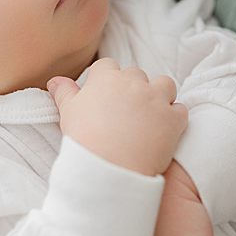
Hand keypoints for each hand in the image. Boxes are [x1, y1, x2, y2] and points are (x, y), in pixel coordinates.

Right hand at [48, 61, 186, 175]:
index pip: (108, 66)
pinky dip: (174, 117)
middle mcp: (134, 83)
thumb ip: (64, 93)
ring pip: (164, 84)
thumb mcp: (68, 113)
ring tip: (150, 113)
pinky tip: (164, 130)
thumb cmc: (84, 141)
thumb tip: (56, 80)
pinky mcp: (174, 118)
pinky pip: (180, 109)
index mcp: (107, 79)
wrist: (109, 169)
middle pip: (136, 75)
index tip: (105, 95)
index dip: (107, 79)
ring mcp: (157, 99)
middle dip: (133, 88)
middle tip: (125, 111)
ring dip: (160, 95)